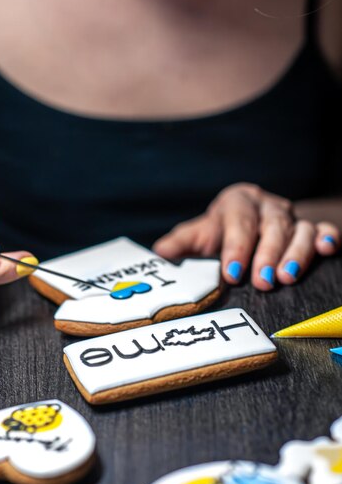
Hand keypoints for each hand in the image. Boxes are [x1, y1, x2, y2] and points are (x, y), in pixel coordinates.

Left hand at [153, 183, 339, 290]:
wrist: (245, 221)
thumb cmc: (219, 231)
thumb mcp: (198, 235)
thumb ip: (180, 244)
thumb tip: (159, 254)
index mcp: (237, 202)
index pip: (238, 222)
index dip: (236, 247)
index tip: (231, 273)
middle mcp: (267, 206)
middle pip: (272, 226)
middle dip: (267, 254)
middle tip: (263, 281)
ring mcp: (291, 216)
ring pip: (299, 229)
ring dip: (296, 253)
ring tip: (287, 278)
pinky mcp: (309, 227)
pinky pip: (324, 228)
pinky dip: (327, 237)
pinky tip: (327, 249)